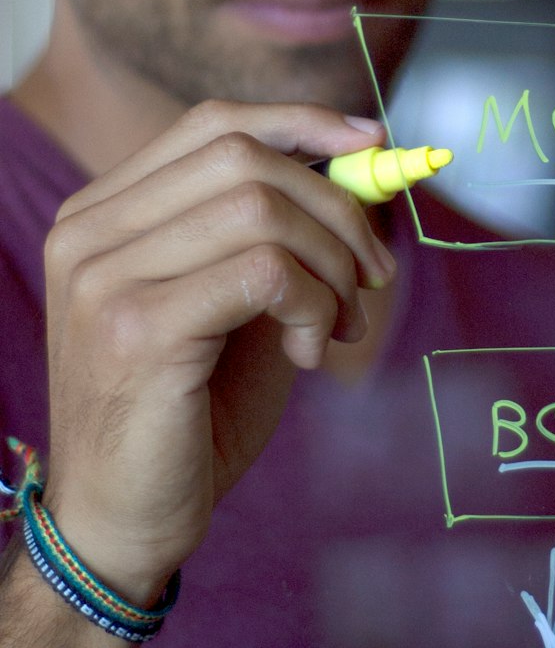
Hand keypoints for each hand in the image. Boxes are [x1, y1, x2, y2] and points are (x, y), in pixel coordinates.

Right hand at [39, 100, 392, 602]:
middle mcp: (89, 232)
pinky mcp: (136, 329)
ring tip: (337, 326)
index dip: (302, 124)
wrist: (124, 523)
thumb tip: (363, 164)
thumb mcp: (237, 303)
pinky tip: (310, 352)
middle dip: (335, 208)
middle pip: (244, 157)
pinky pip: (263, 272)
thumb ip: (276, 235)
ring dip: (329, 265)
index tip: (372, 145)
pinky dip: (312, 303)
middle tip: (371, 275)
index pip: (212, 125)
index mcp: (103, 214)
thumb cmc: (188, 414)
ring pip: (260, 209)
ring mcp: (103, 277)